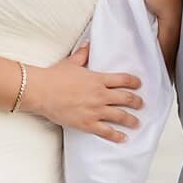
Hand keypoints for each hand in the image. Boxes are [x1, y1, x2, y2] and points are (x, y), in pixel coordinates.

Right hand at [21, 44, 143, 142]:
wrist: (41, 91)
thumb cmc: (54, 76)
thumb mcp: (71, 62)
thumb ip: (83, 54)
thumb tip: (88, 44)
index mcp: (98, 79)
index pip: (123, 80)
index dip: (134, 82)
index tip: (139, 85)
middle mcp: (100, 95)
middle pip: (126, 99)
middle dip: (137, 102)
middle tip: (141, 105)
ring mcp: (95, 110)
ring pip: (120, 116)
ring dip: (131, 120)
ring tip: (137, 123)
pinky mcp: (87, 123)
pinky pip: (106, 131)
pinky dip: (117, 136)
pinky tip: (124, 138)